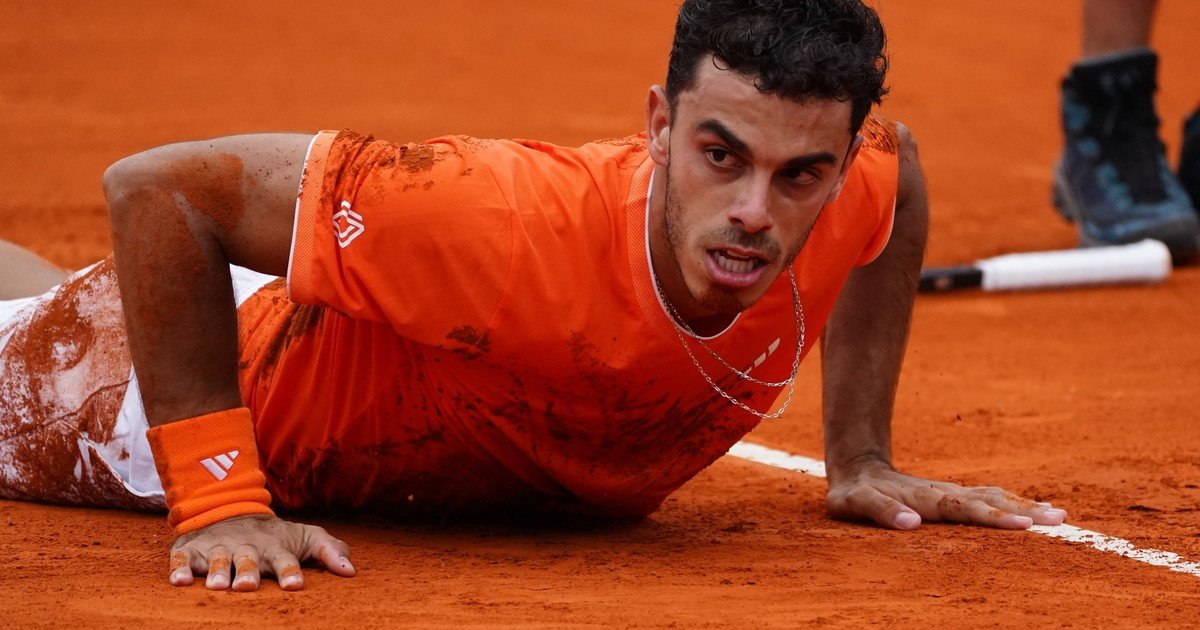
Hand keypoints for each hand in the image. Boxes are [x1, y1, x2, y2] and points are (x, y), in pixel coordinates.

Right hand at [167, 515, 354, 590]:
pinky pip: (182, 561)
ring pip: (216, 561)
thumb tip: (351, 571)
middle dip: (247, 572)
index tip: (295, 585)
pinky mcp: (190, 552)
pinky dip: (179, 570)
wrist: (228, 509)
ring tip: (218, 586)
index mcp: (274, 547)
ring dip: (217, 572)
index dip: (290, 572)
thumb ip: (329, 551)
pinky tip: (179, 582)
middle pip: (247, 561)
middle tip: (248, 586)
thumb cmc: (274, 535)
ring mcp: (217, 549)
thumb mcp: (305, 537)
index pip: (284, 560)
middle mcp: (245, 548)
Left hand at [826, 458, 1067, 529]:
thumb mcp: (856, 502)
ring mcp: (950, 493)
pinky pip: (988, 498)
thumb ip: (882, 511)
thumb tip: (912, 523)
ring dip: (1025, 505)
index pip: (965, 510)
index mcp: (925, 499)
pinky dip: (1013, 503)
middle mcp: (944, 494)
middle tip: (1061, 520)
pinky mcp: (952, 496)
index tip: (1024, 524)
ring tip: (1059, 515)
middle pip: (990, 501)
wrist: (856, 468)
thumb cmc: (855, 493)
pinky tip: (1033, 509)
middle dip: (1025, 510)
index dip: (994, 518)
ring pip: (994, 497)